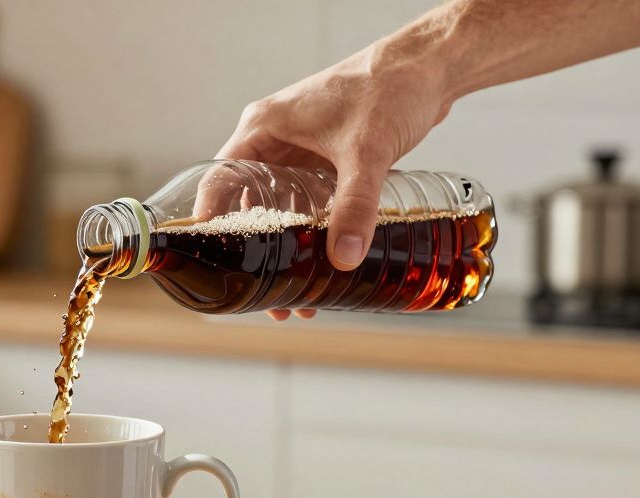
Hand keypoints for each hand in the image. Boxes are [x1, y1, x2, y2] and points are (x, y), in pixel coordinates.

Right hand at [214, 41, 453, 319]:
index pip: (219, 178)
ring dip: (285, 240)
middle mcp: (274, 137)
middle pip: (247, 198)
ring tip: (295, 284)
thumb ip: (355, 207)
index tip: (214, 258)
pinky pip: (307, 196)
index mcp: (263, 126)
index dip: (211, 221)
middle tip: (264, 288)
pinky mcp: (326, 155)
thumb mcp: (365, 153)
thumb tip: (344, 257)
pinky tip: (320, 255)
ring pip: (279, 201)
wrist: (428, 67)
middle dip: (256, 245)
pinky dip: (310, 225)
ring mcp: (300, 146)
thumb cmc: (388, 87)